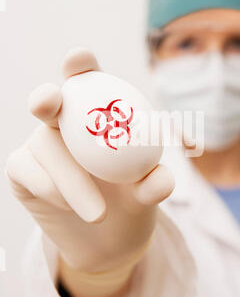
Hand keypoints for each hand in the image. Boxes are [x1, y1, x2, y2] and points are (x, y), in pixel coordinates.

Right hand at [5, 49, 174, 296]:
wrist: (104, 238)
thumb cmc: (130, 201)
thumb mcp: (146, 193)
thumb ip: (153, 184)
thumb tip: (162, 179)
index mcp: (97, 112)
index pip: (87, 79)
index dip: (79, 63)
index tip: (78, 58)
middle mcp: (64, 122)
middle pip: (49, 100)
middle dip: (45, 97)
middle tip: (50, 103)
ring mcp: (39, 144)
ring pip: (45, 147)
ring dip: (71, 180)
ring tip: (99, 215)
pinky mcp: (20, 169)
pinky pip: (29, 172)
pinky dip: (51, 191)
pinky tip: (68, 208)